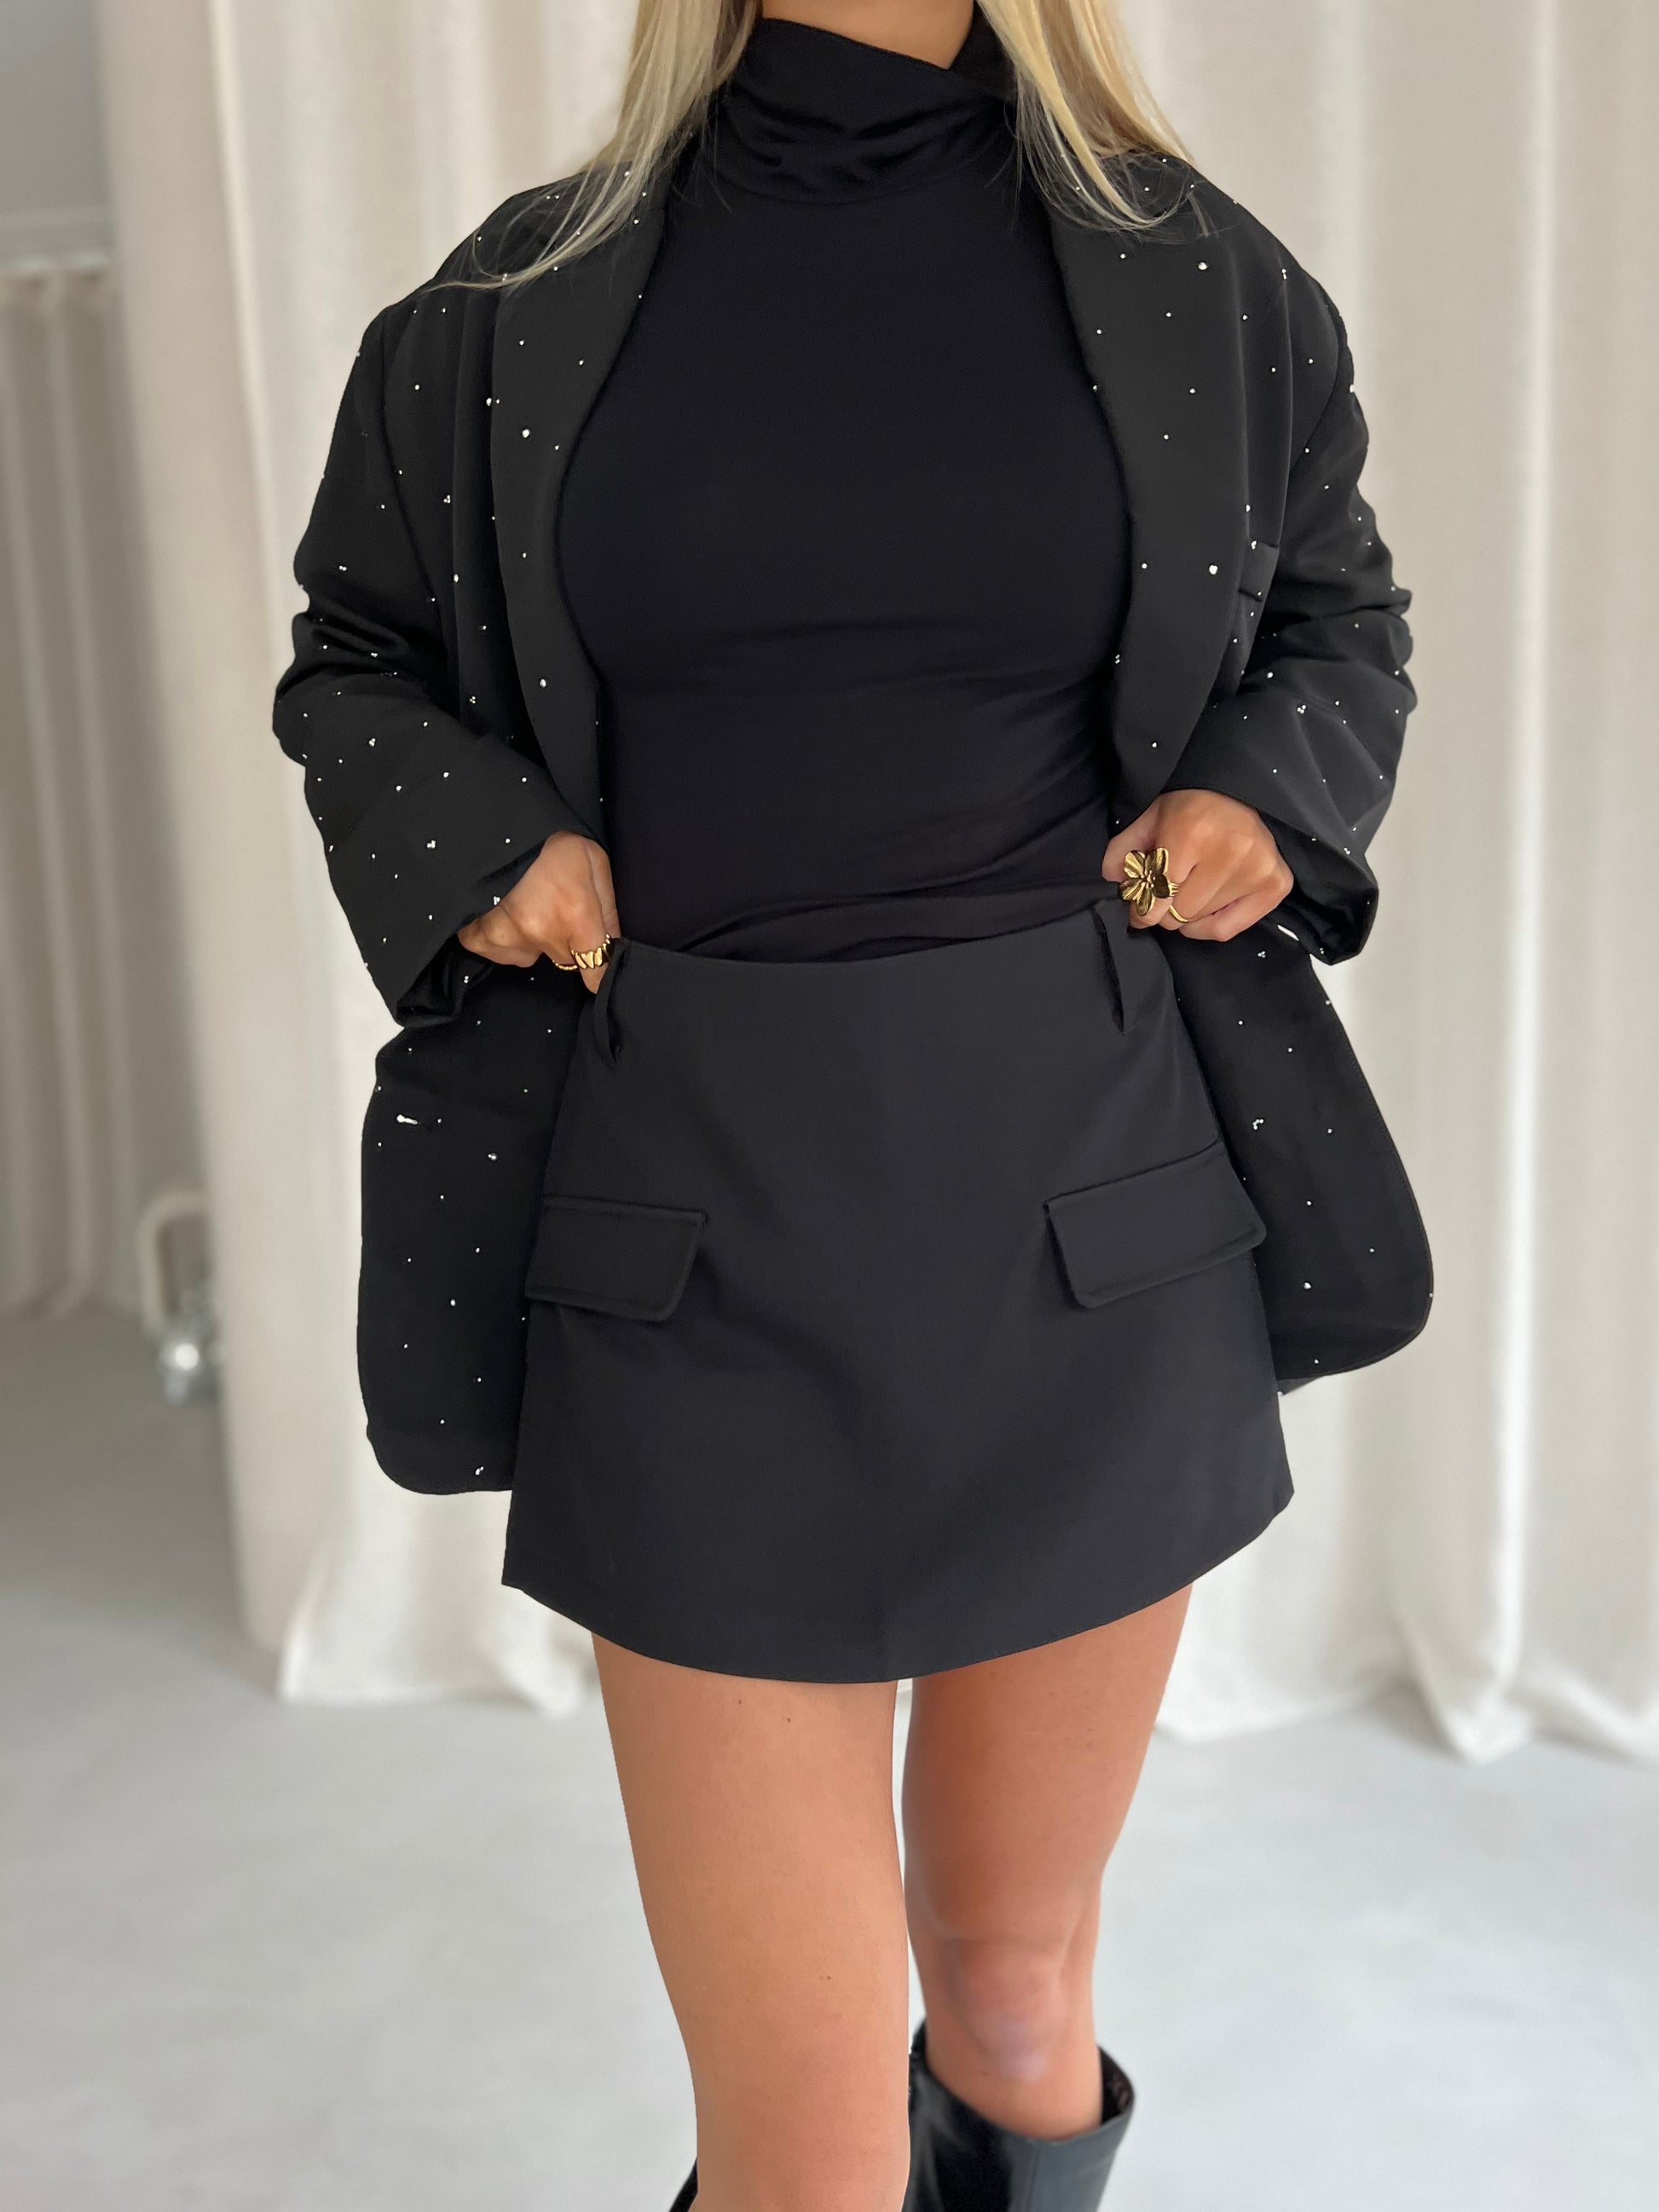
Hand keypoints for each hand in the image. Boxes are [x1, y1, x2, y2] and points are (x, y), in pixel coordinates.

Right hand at [457, 831, 619, 993]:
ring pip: (534, 957)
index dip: (600, 971)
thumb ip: (608, 909)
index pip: (597, 971)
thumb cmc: (551, 842)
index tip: (599, 967)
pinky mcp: (480, 939)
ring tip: (530, 905)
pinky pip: (504, 954)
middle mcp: (541, 932)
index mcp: (574, 914)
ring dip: (536, 939)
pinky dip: (507, 938)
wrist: (496, 827)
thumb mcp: (594, 862)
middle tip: (559, 907)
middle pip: (567, 961)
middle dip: (568, 940)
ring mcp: (507, 938)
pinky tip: (507, 911)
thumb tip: (615, 945)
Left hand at [1102, 790, 1292, 939]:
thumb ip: (1124, 849)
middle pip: (1177, 914)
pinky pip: (1227, 930)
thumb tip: (1113, 879)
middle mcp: (1229, 854)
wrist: (1237, 792)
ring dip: (1187, 912)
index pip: (1157, 897)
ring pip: (1199, 921)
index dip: (1141, 908)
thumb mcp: (1151, 819)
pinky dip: (1208, 926)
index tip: (1139, 909)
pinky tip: (1206, 906)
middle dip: (1165, 908)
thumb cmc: (1190, 809)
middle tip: (1168, 891)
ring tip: (1191, 887)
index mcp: (1191, 835)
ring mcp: (1256, 870)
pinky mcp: (1275, 884)